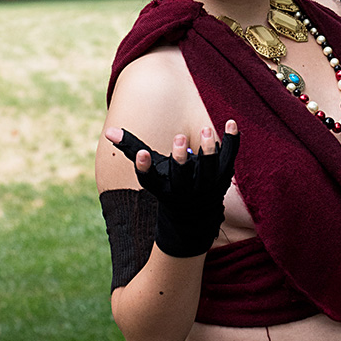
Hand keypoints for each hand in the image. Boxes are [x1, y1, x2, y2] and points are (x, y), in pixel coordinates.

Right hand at [105, 120, 238, 256]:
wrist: (195, 217)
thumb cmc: (168, 185)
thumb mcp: (152, 172)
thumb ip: (133, 149)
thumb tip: (109, 131)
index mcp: (163, 190)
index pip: (150, 182)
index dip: (145, 168)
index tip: (142, 154)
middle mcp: (185, 192)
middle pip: (182, 178)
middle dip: (181, 160)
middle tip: (178, 138)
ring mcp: (207, 186)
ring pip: (210, 170)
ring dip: (208, 150)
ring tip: (206, 130)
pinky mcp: (224, 177)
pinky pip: (230, 157)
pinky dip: (232, 140)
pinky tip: (231, 122)